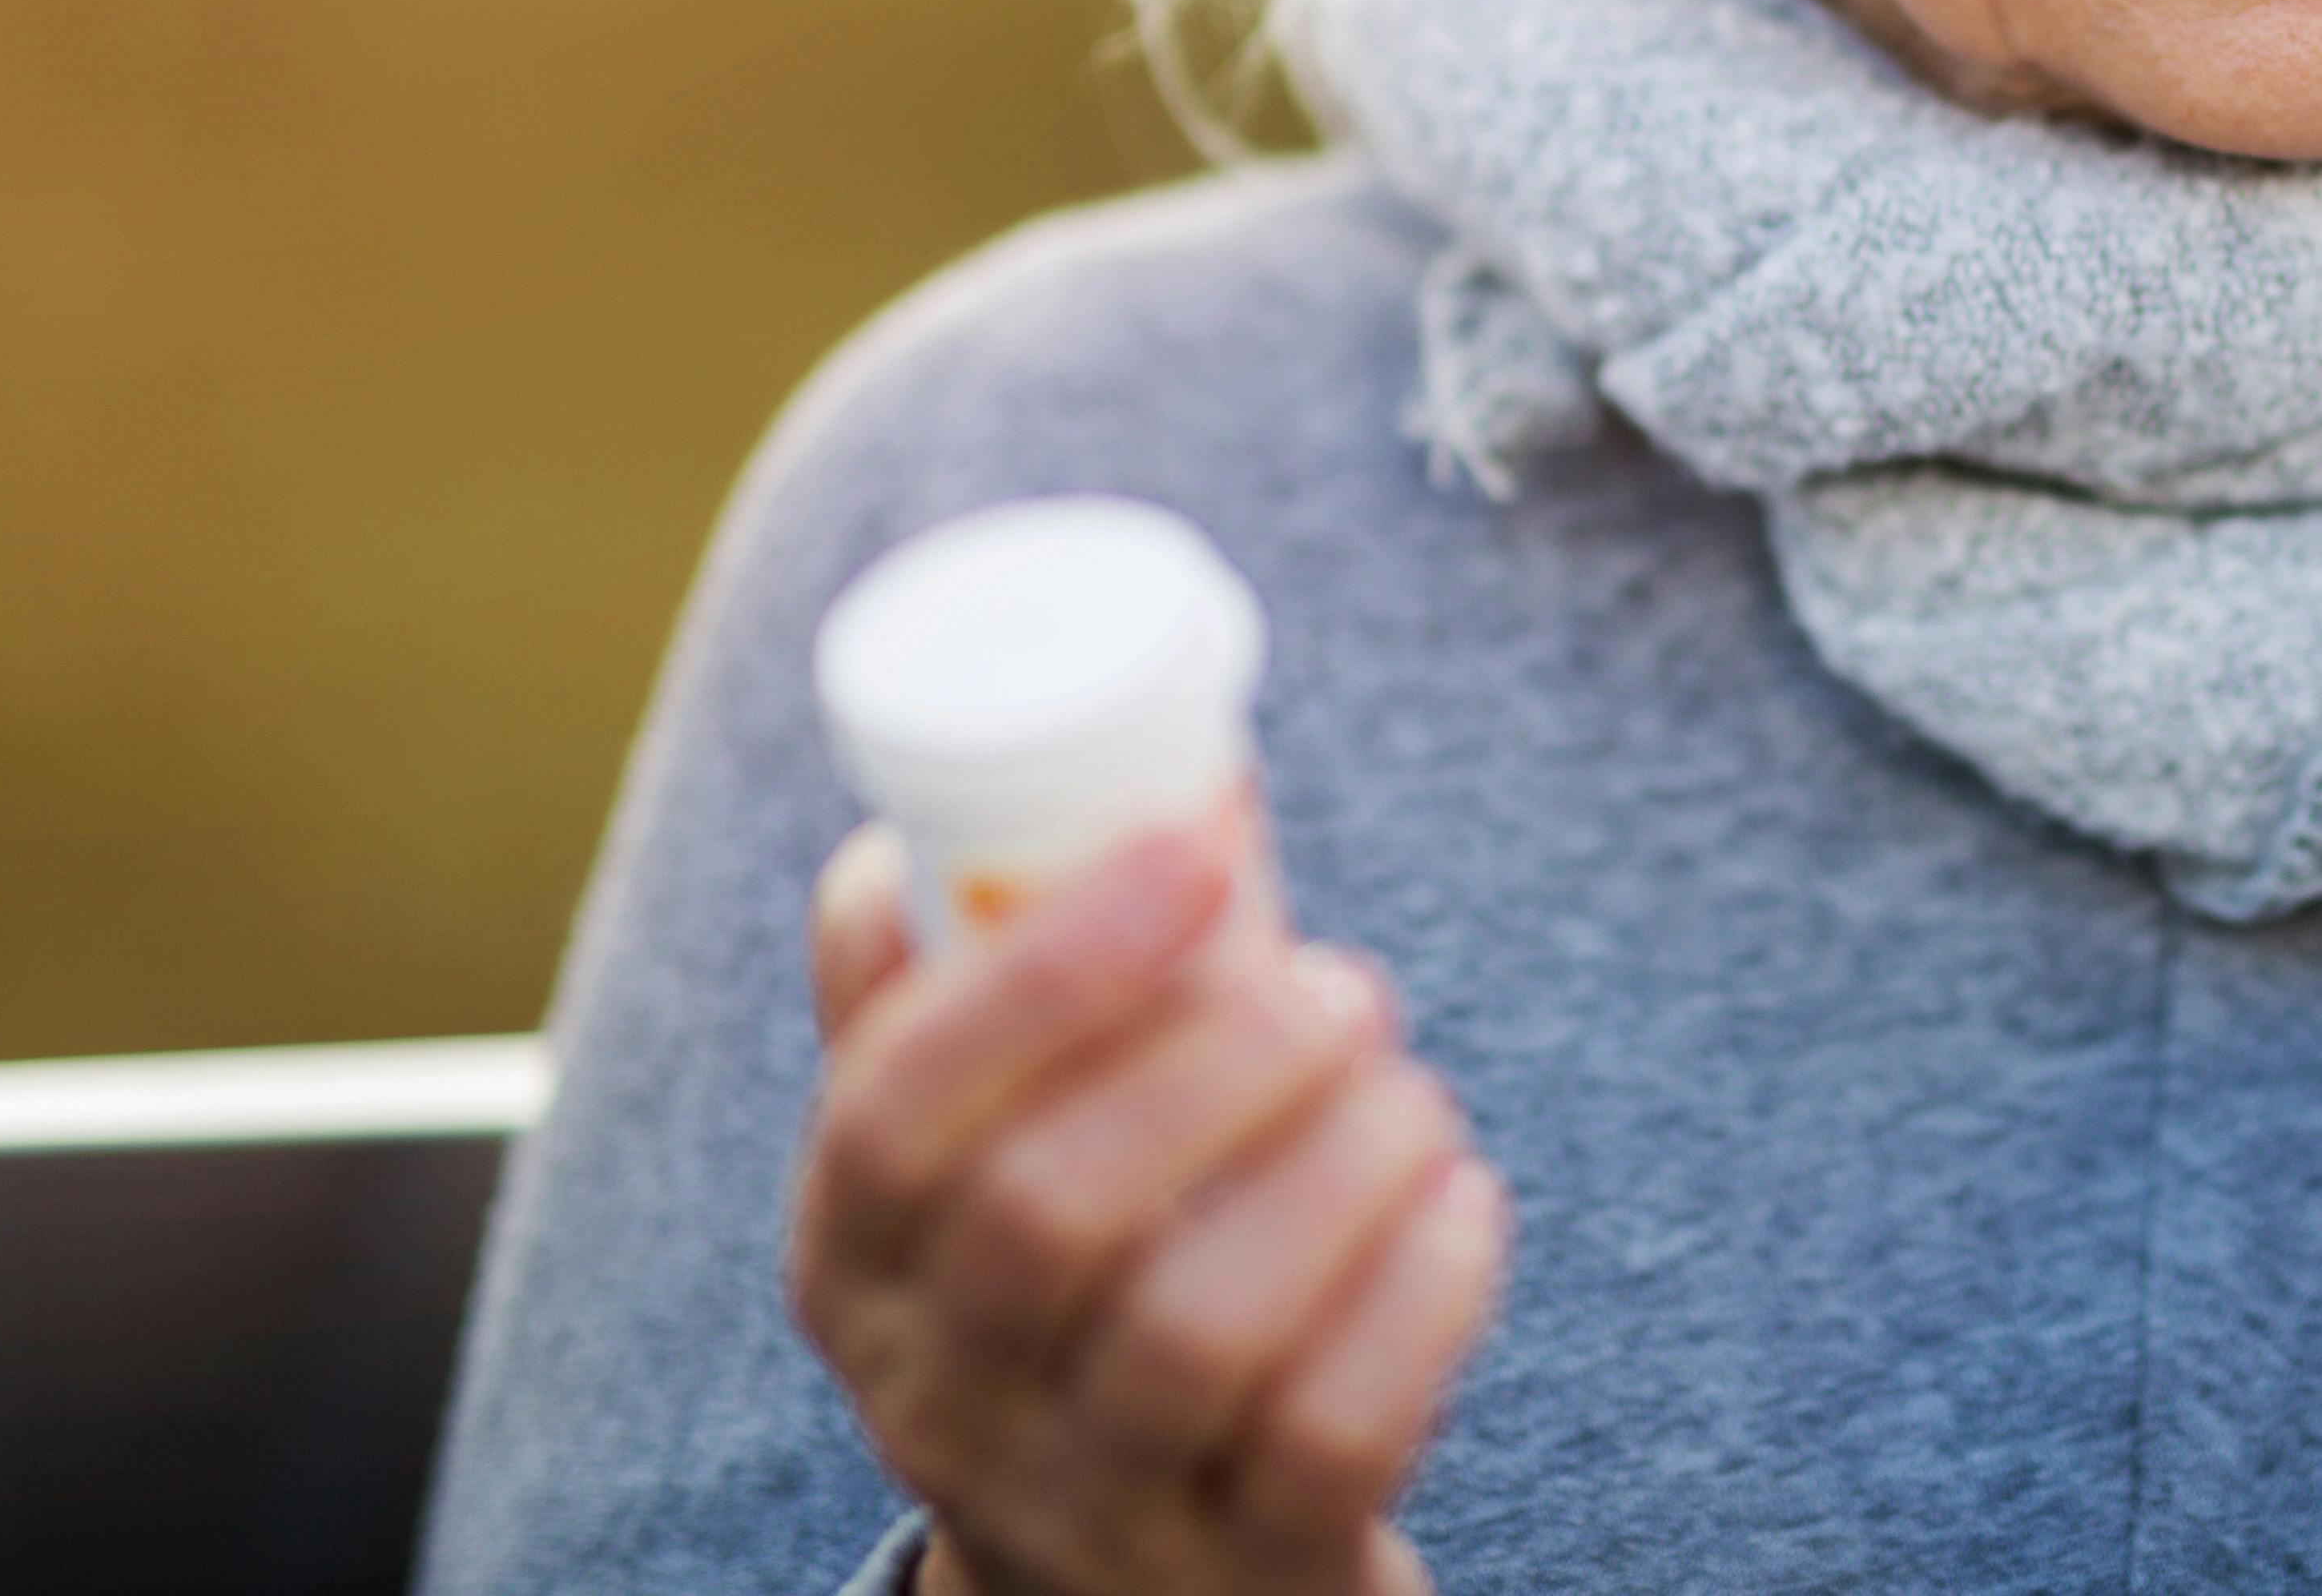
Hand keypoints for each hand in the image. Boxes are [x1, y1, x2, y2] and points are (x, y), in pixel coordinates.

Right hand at [788, 814, 1510, 1595]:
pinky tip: (1461, 1202)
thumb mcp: (988, 1172)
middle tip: (1347, 987)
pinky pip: (1336, 1438)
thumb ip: (999, 1002)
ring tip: (1406, 1088)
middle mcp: (947, 1400)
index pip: (894, 1114)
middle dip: (1221, 1058)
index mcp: (859, 1264)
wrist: (1146, 1594)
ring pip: (1201, 1331)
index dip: (1045, 970)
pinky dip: (1423, 1291)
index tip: (1192, 848)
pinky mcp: (1251, 1575)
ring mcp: (1096, 1509)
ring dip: (1337, 1160)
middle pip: (1052, 1216)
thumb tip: (1040, 804)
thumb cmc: (1083, 1307)